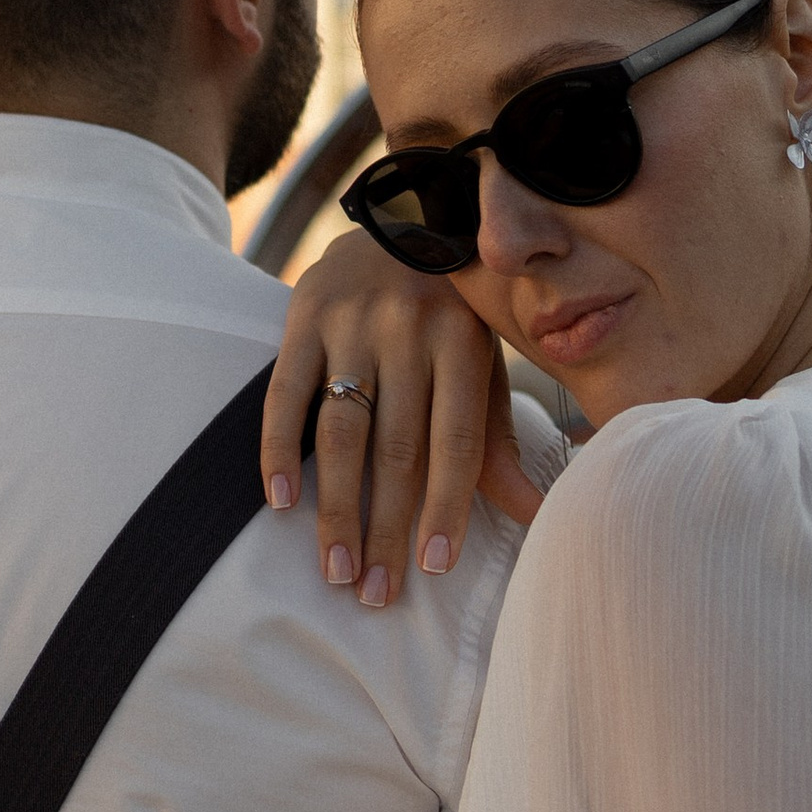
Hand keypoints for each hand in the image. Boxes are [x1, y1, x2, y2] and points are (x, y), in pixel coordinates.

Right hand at [263, 231, 544, 602]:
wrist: (401, 218)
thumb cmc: (451, 313)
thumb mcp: (483, 364)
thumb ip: (496, 438)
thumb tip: (533, 514)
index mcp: (463, 340)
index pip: (455, 439)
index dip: (446, 505)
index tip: (432, 566)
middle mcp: (408, 328)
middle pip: (396, 447)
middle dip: (386, 527)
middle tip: (376, 593)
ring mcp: (351, 320)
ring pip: (342, 430)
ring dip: (336, 507)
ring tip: (336, 569)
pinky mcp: (303, 315)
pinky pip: (284, 393)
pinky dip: (278, 448)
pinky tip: (280, 502)